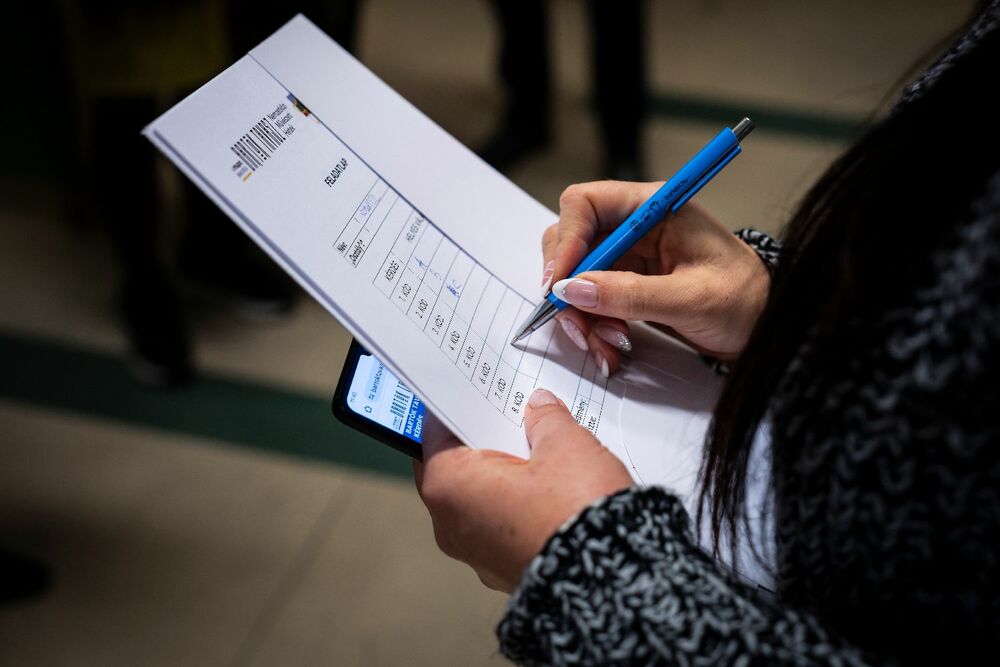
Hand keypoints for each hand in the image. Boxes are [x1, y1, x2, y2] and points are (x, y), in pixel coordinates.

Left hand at [413, 389, 632, 592]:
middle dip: (484, 441)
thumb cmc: (574, 512)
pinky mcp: (506, 570)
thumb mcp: (564, 445)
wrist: (608, 580)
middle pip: (458, 467)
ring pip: (481, 499)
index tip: (472, 393)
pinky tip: (550, 486)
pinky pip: (503, 525)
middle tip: (511, 415)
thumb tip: (539, 408)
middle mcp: (451, 525)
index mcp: (449, 487)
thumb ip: (546, 420)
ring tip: (538, 449)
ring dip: (504, 475)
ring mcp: (478, 553)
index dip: (457, 408)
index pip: (434, 434)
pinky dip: (519, 505)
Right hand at [542, 181, 770, 367]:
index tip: (561, 284)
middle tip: (578, 325)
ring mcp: (629, 257)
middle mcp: (634, 227)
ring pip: (576, 279)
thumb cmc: (745, 301)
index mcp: (653, 208)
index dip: (567, 240)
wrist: (765, 326)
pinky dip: (593, 328)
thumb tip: (574, 290)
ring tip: (607, 347)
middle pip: (571, 243)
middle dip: (569, 288)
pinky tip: (611, 349)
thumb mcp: (692, 299)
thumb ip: (631, 294)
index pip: (586, 204)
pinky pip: (590, 303)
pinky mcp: (626, 285)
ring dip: (581, 316)